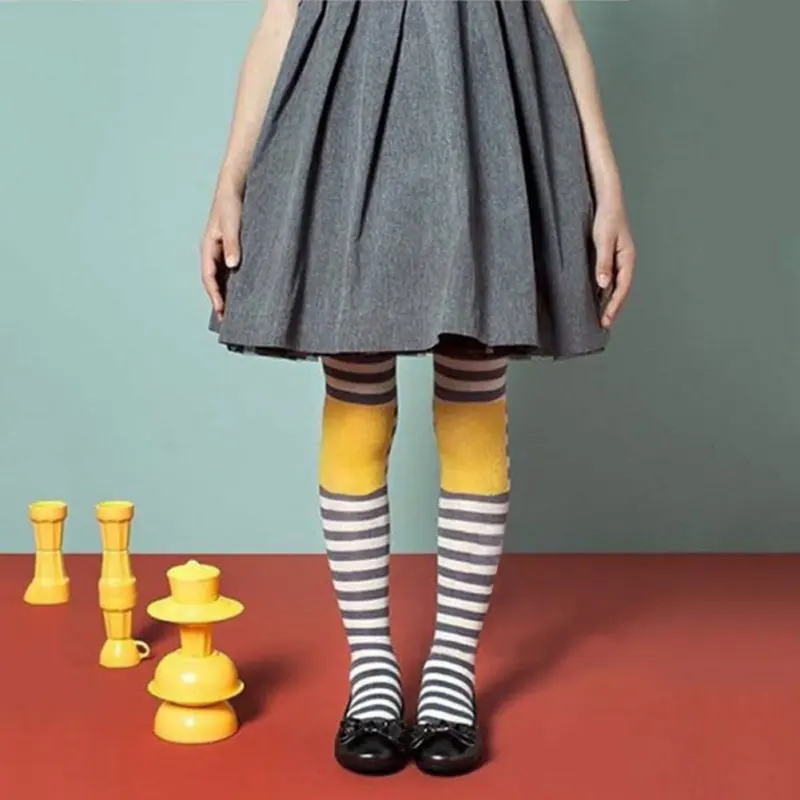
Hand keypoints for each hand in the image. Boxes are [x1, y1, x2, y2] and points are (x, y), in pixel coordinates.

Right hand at [200, 185, 242, 319]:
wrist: (234, 186)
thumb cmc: (231, 203)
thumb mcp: (233, 224)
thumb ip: (232, 244)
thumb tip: (232, 265)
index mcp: (208, 247)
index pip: (208, 277)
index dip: (214, 295)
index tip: (222, 310)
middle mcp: (213, 251)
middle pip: (214, 281)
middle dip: (219, 300)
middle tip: (227, 320)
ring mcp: (221, 250)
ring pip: (222, 277)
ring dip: (227, 293)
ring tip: (235, 311)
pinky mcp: (232, 248)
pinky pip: (230, 270)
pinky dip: (234, 282)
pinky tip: (243, 291)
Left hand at [592, 187, 635, 328]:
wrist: (607, 199)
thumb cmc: (606, 217)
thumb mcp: (602, 239)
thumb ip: (603, 262)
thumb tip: (603, 285)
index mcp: (627, 258)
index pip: (622, 288)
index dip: (614, 306)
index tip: (606, 320)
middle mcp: (625, 261)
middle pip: (621, 290)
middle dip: (613, 308)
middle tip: (603, 325)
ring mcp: (619, 259)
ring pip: (615, 285)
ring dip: (609, 301)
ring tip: (600, 317)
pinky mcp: (610, 256)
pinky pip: (609, 278)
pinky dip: (604, 290)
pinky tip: (596, 298)